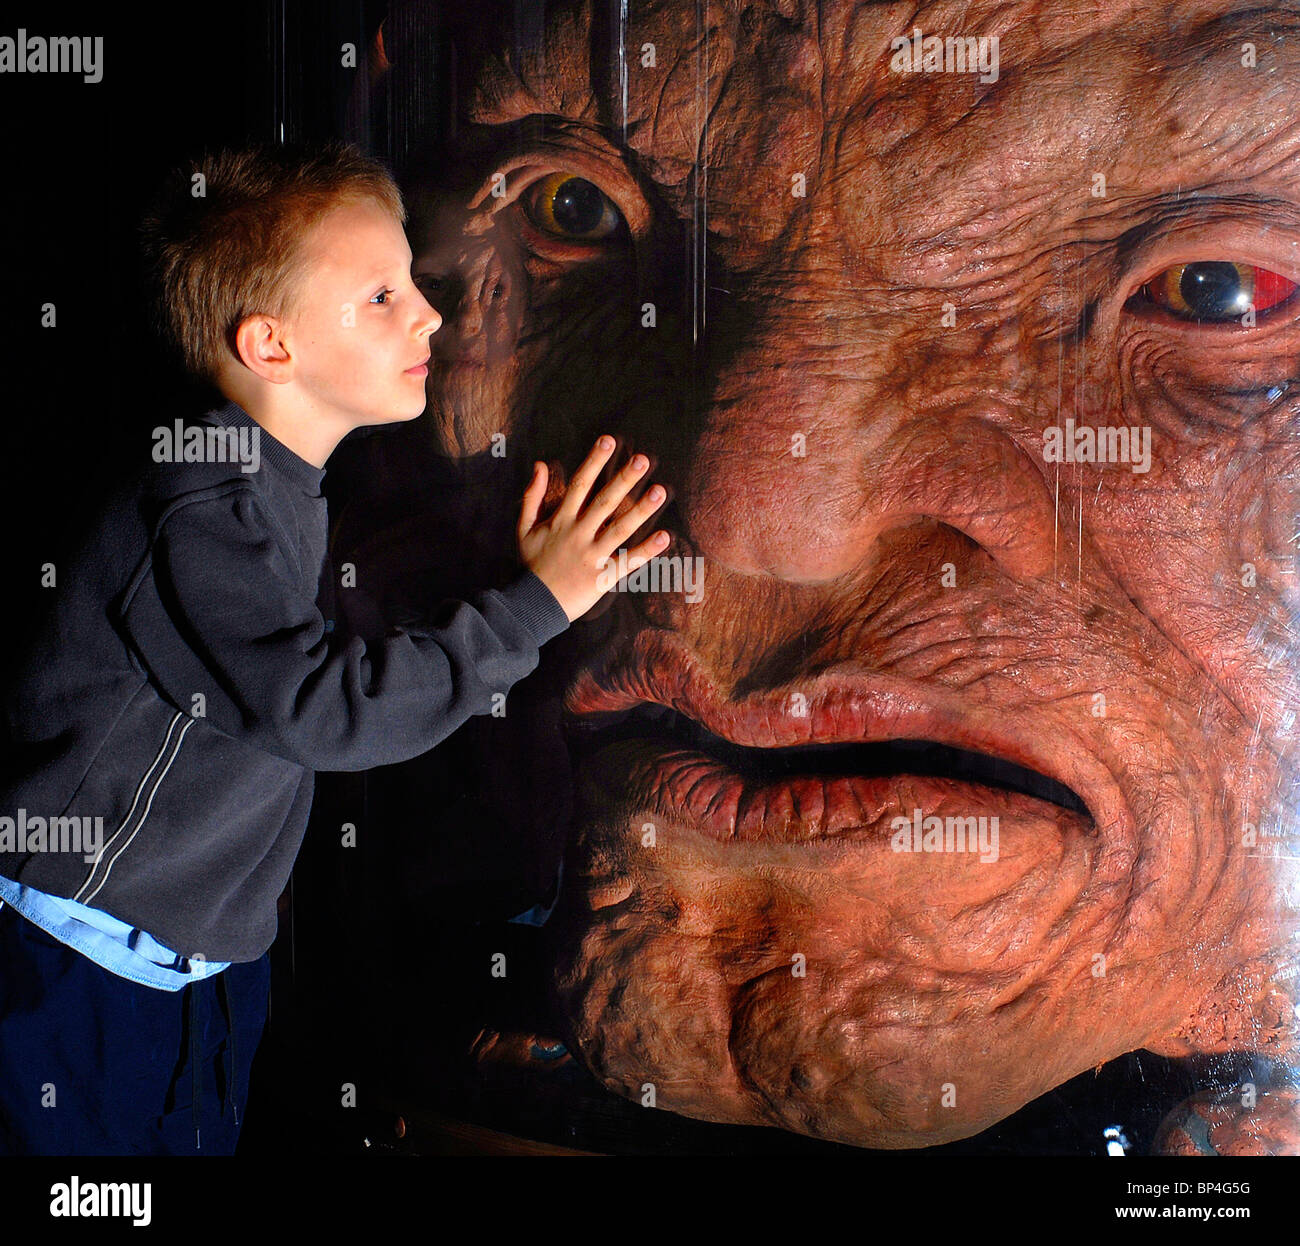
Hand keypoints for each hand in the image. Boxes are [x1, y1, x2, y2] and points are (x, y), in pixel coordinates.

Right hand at [517, 436, 669, 621]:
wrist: (532, 605)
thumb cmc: (531, 565)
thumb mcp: (524, 528)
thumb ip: (532, 496)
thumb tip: (539, 464)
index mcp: (560, 520)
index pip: (579, 484)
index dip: (593, 461)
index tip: (608, 441)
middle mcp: (578, 533)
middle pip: (604, 502)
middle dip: (623, 479)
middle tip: (643, 459)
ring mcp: (591, 555)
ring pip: (619, 529)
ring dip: (641, 510)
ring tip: (661, 491)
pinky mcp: (602, 577)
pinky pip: (627, 561)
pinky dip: (646, 551)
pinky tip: (665, 537)